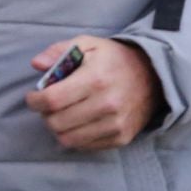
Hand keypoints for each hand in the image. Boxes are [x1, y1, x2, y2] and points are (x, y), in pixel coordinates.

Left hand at [24, 36, 161, 150]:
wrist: (156, 76)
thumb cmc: (116, 59)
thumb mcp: (90, 44)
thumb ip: (60, 50)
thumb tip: (36, 64)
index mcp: (96, 78)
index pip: (52, 100)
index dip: (35, 101)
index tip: (34, 97)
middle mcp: (107, 104)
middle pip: (56, 122)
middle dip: (46, 115)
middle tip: (50, 106)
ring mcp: (115, 123)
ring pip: (67, 139)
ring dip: (59, 128)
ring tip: (64, 115)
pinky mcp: (121, 137)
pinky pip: (84, 146)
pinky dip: (76, 137)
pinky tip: (80, 123)